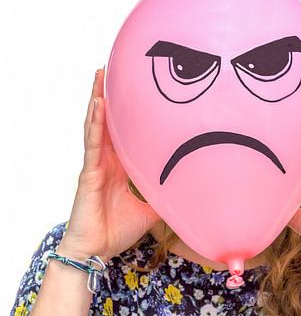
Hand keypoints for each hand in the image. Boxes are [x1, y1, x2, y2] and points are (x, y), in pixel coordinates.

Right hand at [59, 68, 160, 261]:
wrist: (97, 251)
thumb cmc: (119, 229)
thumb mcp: (153, 207)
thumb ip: (168, 192)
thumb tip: (196, 187)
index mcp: (120, 164)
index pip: (125, 130)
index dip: (128, 109)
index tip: (136, 85)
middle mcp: (107, 159)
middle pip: (109, 120)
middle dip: (110, 93)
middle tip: (114, 64)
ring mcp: (96, 164)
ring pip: (97, 125)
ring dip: (98, 98)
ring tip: (100, 72)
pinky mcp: (89, 173)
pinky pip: (93, 143)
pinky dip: (95, 122)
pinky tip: (97, 104)